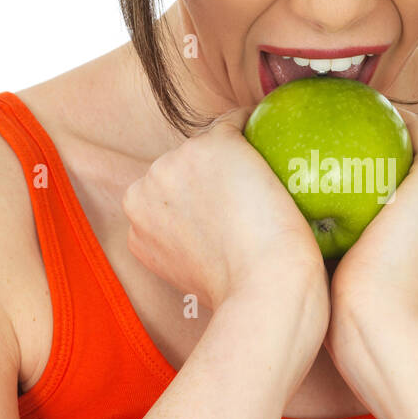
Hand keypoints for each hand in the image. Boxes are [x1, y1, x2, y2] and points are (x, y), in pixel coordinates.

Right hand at [122, 106, 329, 328]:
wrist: (266, 291)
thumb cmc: (245, 297)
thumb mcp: (198, 277)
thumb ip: (193, 249)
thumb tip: (219, 241)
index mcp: (137, 222)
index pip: (171, 193)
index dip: (204, 198)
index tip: (235, 209)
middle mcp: (144, 189)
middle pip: (184, 167)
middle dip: (215, 176)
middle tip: (256, 194)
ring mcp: (174, 164)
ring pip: (210, 145)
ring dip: (237, 154)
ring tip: (271, 174)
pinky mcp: (214, 146)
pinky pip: (237, 122)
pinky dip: (257, 126)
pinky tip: (280, 137)